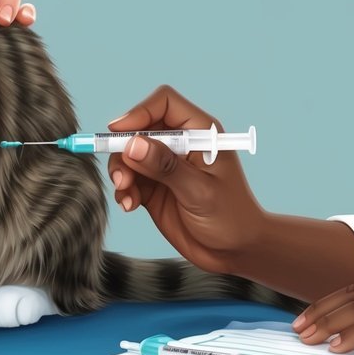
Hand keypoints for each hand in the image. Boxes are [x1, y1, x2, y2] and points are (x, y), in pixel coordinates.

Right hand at [107, 85, 267, 274]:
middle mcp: (180, 144)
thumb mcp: (199, 191)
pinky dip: (123, 189)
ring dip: (121, 172)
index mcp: (200, 133)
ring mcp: (164, 165)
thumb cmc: (230, 217)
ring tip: (126, 195)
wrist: (234, 251)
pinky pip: (127, 178)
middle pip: (139, 129)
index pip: (164, 104)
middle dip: (124, 150)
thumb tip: (133, 145)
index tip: (119, 133)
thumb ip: (166, 167)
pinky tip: (130, 205)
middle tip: (122, 177)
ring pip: (128, 154)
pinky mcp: (153, 186)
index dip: (139, 113)